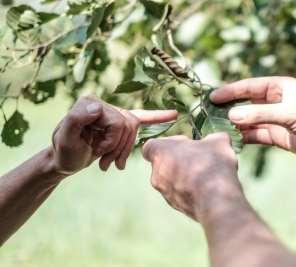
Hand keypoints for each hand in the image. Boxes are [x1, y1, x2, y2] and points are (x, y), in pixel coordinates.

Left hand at [51, 96, 176, 175]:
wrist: (65, 161)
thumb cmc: (64, 152)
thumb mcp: (66, 139)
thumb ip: (76, 118)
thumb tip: (98, 106)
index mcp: (91, 103)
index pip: (118, 122)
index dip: (112, 141)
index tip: (98, 153)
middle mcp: (103, 103)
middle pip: (128, 126)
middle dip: (119, 149)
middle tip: (105, 165)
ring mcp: (113, 112)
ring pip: (134, 130)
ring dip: (124, 151)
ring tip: (111, 165)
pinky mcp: (119, 121)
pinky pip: (142, 117)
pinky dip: (157, 116)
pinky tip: (173, 115)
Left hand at [142, 133, 242, 220]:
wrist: (215, 199)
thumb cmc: (211, 164)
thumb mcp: (218, 141)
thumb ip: (212, 138)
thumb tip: (216, 139)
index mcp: (160, 152)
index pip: (152, 146)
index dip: (168, 144)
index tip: (184, 144)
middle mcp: (156, 173)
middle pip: (163, 164)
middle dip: (178, 161)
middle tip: (197, 159)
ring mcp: (164, 192)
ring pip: (171, 181)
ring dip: (184, 177)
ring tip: (205, 175)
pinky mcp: (175, 206)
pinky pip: (180, 195)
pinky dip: (189, 191)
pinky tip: (207, 189)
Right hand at [210, 77, 295, 164]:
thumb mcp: (288, 114)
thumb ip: (259, 115)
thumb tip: (231, 116)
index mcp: (279, 87)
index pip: (249, 86)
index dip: (230, 91)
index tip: (212, 97)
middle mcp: (275, 101)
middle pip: (246, 103)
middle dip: (229, 108)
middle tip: (208, 113)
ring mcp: (274, 119)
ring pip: (249, 120)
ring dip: (235, 125)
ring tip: (216, 129)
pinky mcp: (276, 135)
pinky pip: (255, 134)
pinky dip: (244, 137)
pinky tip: (232, 140)